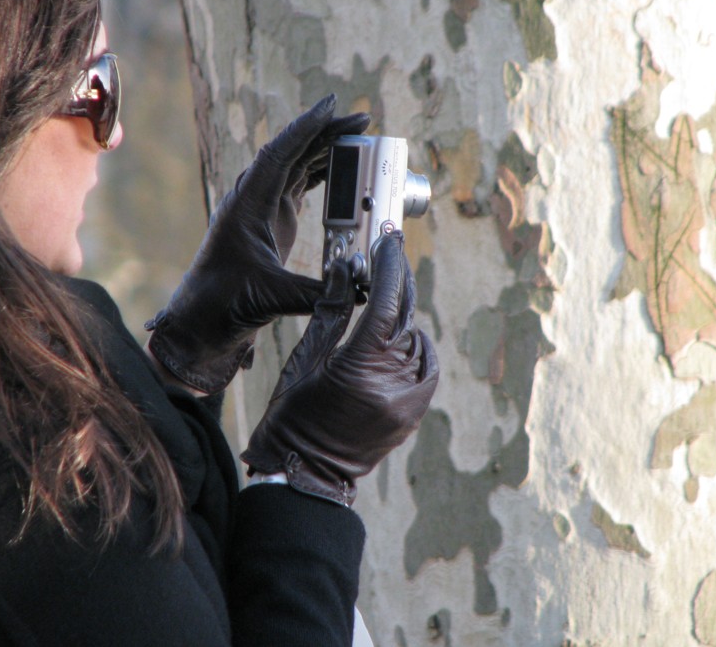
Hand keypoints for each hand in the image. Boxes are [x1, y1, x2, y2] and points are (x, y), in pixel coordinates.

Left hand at [146, 94, 370, 393]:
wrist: (202, 319)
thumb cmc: (225, 305)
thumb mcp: (273, 298)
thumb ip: (317, 294)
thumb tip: (360, 291)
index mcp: (247, 206)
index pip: (278, 155)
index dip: (305, 129)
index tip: (332, 106)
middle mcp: (253, 199)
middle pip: (292, 152)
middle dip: (326, 133)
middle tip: (362, 120)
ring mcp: (262, 208)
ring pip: (296, 166)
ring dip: (326, 150)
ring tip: (360, 137)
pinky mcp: (271, 220)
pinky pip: (298, 185)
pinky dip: (321, 173)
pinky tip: (343, 166)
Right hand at [240, 232, 438, 505]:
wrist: (303, 474)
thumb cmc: (291, 417)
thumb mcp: (304, 360)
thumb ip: (329, 311)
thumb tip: (343, 269)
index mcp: (360, 369)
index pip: (385, 303)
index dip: (388, 267)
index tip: (387, 241)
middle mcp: (392, 385)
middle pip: (405, 317)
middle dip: (399, 281)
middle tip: (390, 252)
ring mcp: (407, 403)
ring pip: (416, 340)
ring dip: (402, 315)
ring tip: (385, 294)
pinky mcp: (411, 415)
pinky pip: (424, 368)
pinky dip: (415, 346)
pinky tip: (401, 334)